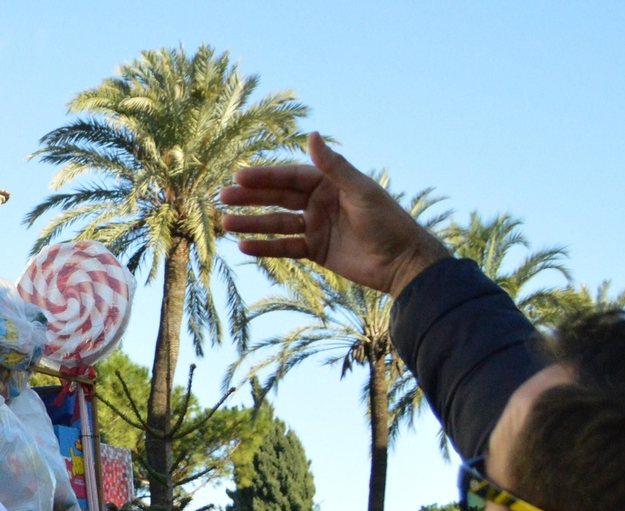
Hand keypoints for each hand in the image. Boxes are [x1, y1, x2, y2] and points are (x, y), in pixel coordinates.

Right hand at [221, 133, 448, 296]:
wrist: (402, 261)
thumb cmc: (387, 222)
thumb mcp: (360, 191)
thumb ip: (333, 166)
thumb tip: (311, 135)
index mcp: (330, 184)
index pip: (290, 178)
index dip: (265, 177)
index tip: (239, 176)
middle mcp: (319, 202)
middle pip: (278, 198)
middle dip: (250, 198)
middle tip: (222, 197)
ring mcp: (316, 226)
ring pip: (277, 223)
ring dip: (252, 223)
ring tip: (225, 223)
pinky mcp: (316, 250)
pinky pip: (285, 247)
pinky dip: (266, 247)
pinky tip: (244, 246)